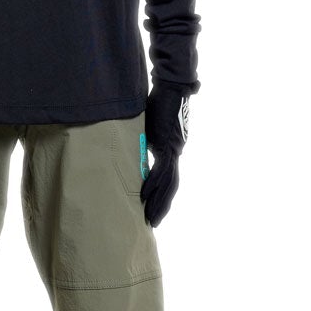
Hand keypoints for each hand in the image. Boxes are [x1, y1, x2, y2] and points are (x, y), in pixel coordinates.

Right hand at [141, 83, 191, 227]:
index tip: (154, 208)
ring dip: (158, 202)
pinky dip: (152, 184)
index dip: (163, 195)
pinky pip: (160, 170)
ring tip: (149, 217)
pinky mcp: (167, 145)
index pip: (168, 179)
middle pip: (171, 186)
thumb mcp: (150, 124)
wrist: (173, 87)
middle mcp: (175, 153)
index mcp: (171, 150)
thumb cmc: (161, 100)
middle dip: (162, 206)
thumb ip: (146, 137)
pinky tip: (145, 197)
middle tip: (153, 223)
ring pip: (168, 183)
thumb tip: (135, 144)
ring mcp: (173, 150)